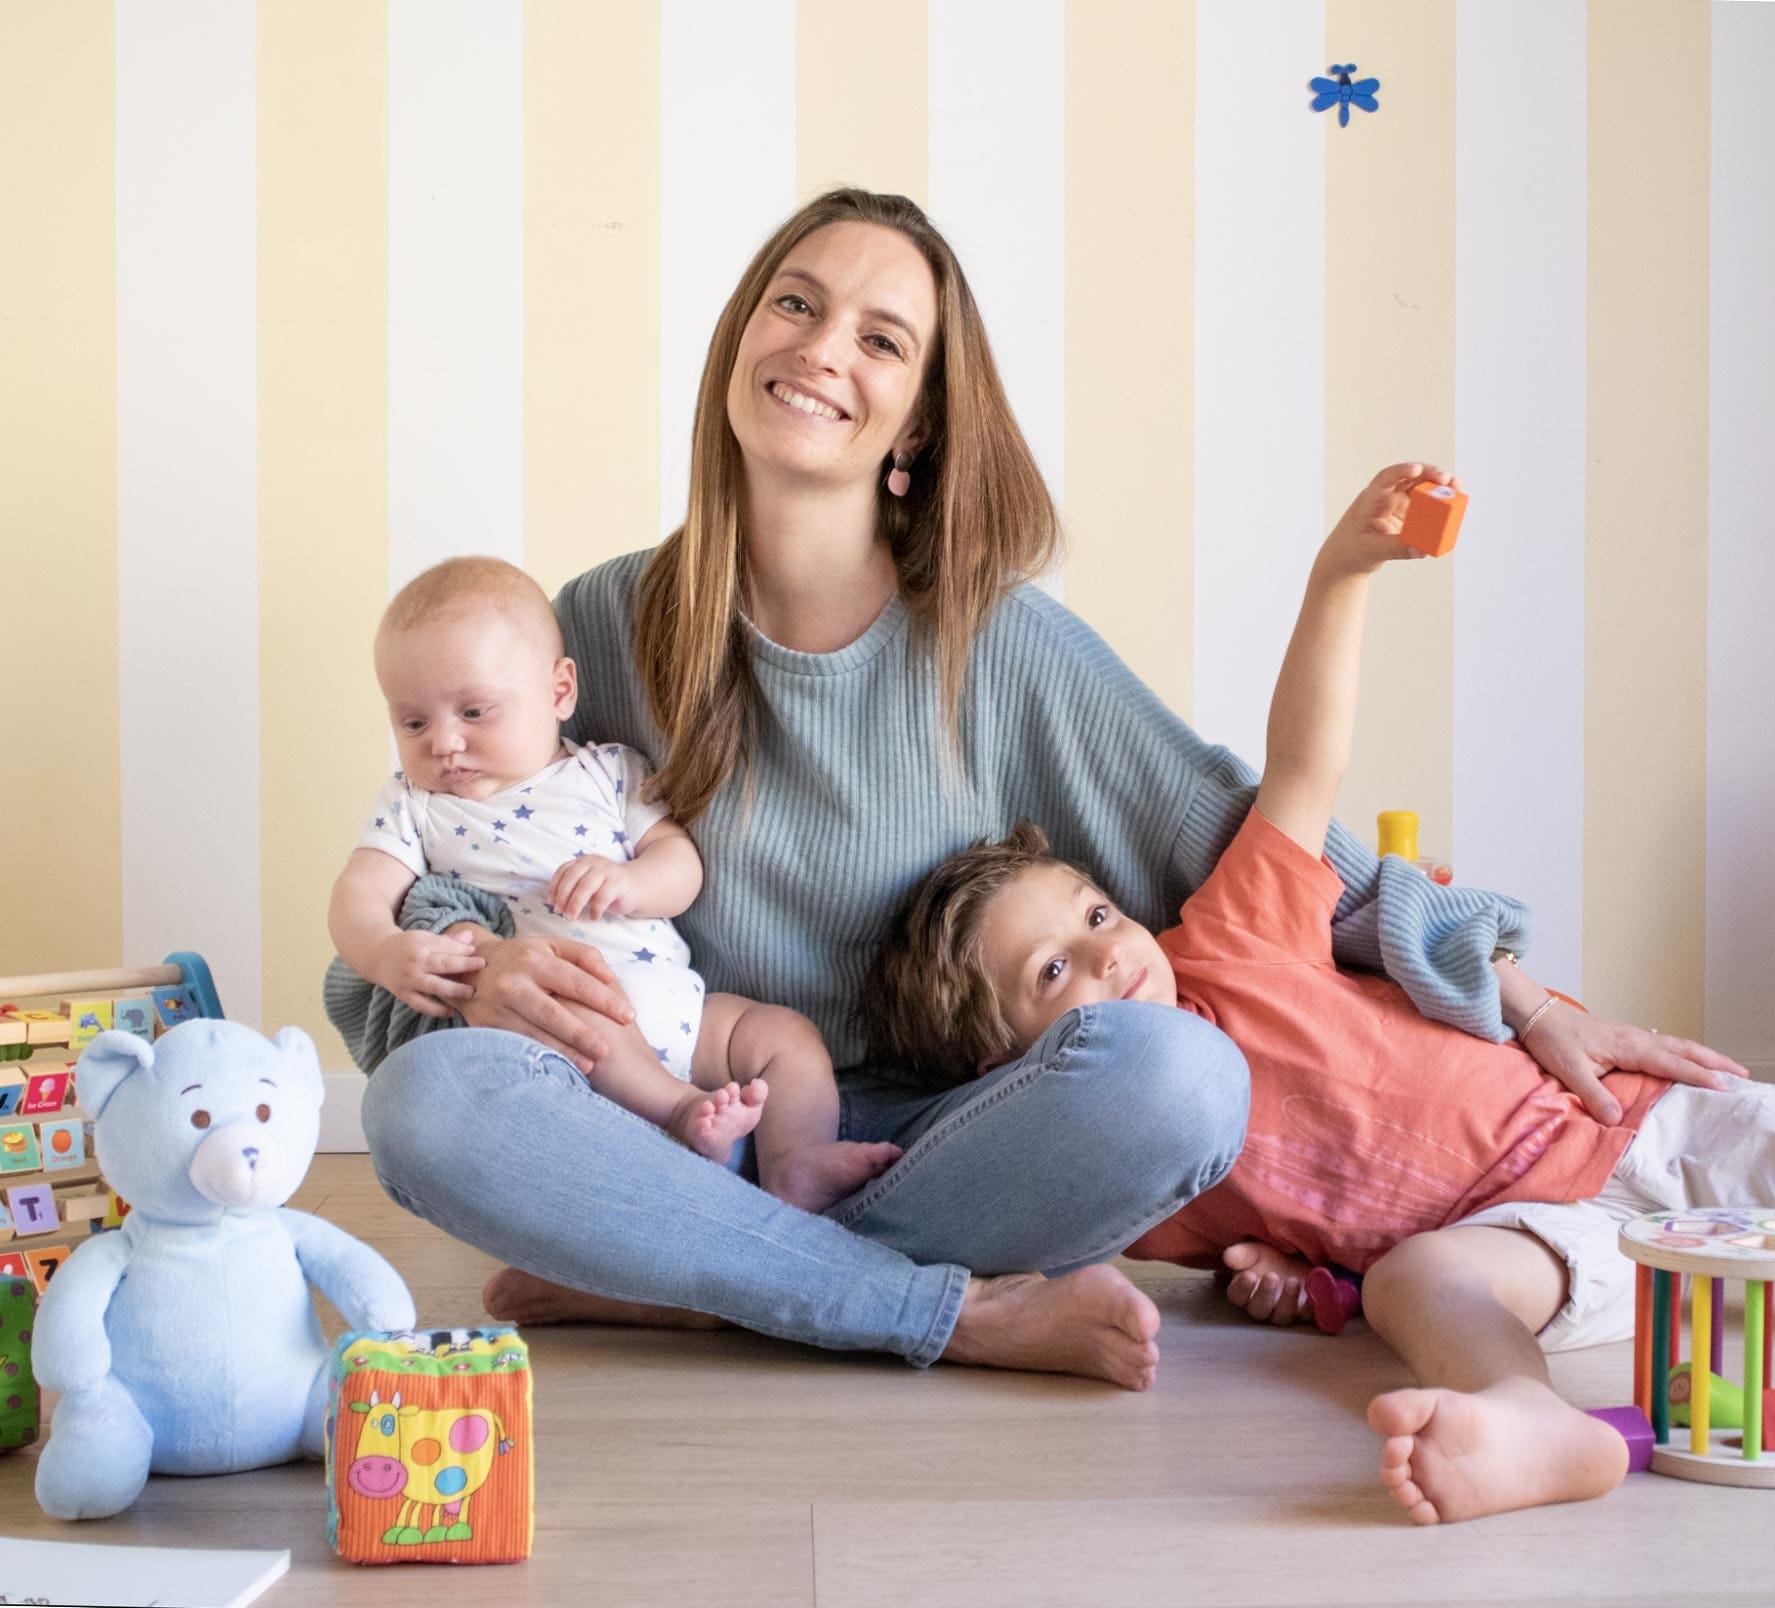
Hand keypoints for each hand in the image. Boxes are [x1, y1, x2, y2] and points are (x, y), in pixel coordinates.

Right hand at [372, 930, 484, 1018]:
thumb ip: (448, 940)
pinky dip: (436, 1010)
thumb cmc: (408, 946)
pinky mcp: (404, 995)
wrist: (378, 956)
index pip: (446, 947)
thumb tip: (470, 937)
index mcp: (421, 944)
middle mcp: (415, 963)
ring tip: (470, 992)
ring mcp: (409, 980)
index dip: (463, 950)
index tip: (477, 954)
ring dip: (453, 990)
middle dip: (463, 965)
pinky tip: (451, 1011)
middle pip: (442, 965)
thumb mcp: (425, 937)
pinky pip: (422, 1005)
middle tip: (482, 966)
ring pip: (434, 987)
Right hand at [455, 931, 636, 1074]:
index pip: (577, 982)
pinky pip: (517, 1045)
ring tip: (589, 1066)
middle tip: (606, 1050)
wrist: (468, 970)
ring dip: (562, 1052)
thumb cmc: (522, 958)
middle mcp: (515, 984)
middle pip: (553, 1012)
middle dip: (581, 1033)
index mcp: (536, 960)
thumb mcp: (550, 946)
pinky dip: (538, 1057)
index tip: (628, 1016)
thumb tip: (609, 977)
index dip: (604, 1000)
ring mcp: (499, 1008)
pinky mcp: (489, 1027)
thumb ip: (584, 956)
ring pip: (533, 1034)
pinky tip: (557, 1069)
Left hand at [546, 855, 647, 921]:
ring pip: (586, 885)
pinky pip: (603, 895)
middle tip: (558, 912)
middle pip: (573, 876)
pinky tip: (594, 917)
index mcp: (584, 861)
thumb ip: (573, 888)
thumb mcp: (587, 886)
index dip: (555, 885)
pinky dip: (595, 909)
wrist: (637, 888)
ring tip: (571, 917)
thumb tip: (553, 902)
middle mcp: (595, 862)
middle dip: (563, 895)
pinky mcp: (619, 882)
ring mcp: (608, 870)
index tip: (550, 901)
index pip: (564, 870)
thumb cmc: (607, 889)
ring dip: (575, 903)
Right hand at [1221, 1242, 1311, 1325]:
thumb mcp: (1255, 1250)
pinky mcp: (1306, 1314)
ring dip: (1287, 1301)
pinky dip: (1312, 1308)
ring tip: (1293, 1281)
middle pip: (1259, 1310)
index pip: (1237, 1295)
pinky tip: (1313, 1295)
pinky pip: (1309, 1317)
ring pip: (1282, 1316)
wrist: (1301, 1258)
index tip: (1249, 1275)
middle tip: (1271, 1276)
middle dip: (1264, 1294)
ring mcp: (1285, 1312)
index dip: (1242, 1288)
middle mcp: (1264, 1306)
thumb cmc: (1273, 1255)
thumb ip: (1241, 1254)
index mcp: (1246, 1290)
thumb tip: (1228, 1257)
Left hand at [1320, 461, 1458, 577]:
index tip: (1416, 468)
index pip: (1386, 478)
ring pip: (1420, 487)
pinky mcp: (1405, 513)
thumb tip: (1422, 550)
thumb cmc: (1351, 551)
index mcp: (1371, 499)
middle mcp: (1385, 496)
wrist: (1344, 560)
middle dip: (1430, 474)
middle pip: (1409, 477)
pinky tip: (1453, 506)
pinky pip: (1424, 504)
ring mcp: (1396, 503)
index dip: (1401, 471)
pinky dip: (1438, 503)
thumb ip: (1397, 548)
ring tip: (1457, 487)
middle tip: (1448, 479)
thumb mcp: (1373, 550)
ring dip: (1438, 486)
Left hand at [1522, 1003, 1748, 1124]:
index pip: (1671, 1062)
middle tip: (1741, 1075)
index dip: (1698, 1075)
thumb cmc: (1552, 1039)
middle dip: (1714, 1062)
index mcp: (1628, 1046)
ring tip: (1725, 1069)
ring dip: (1701, 1056)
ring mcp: (1632, 1035)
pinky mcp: (1625, 1037)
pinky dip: (1682, 1052)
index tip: (1724, 1087)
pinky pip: (1663, 1044)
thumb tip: (1617, 1120)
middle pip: (1683, 1049)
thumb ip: (1594, 1095)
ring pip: (1675, 1044)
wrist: (1538, 1013)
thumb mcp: (1569, 1070)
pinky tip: (1685, 1061)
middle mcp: (1636, 1038)